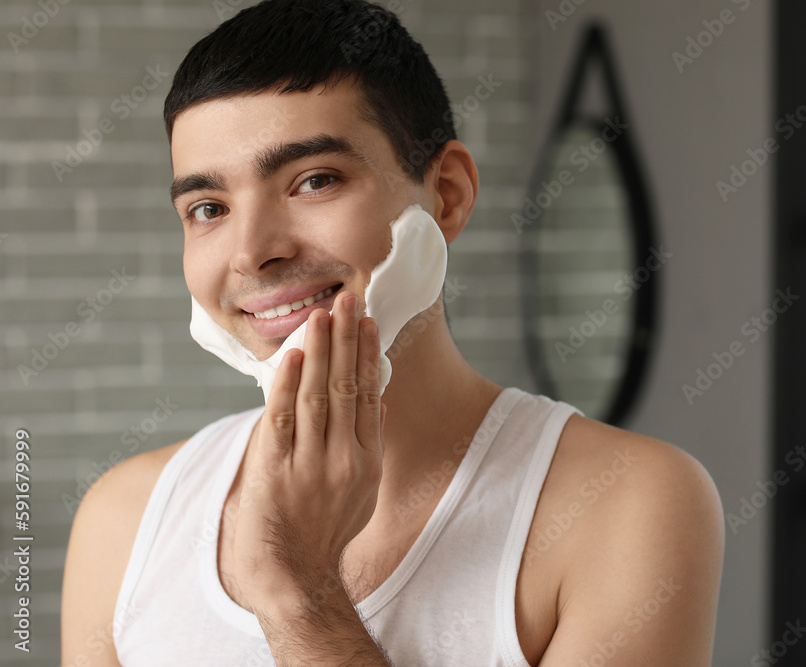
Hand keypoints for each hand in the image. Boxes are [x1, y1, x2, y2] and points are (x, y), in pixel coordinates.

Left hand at [233, 290, 385, 614]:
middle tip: (349, 300)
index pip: (369, 395)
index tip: (369, 322)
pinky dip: (285, 386)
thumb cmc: (327, 533)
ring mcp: (309, 464)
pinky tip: (290, 356)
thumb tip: (379, 406)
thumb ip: (371, 447)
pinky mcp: (275, 471)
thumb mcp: (364, 494)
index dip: (368, 355)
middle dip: (347, 340)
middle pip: (346, 387)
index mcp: (366, 460)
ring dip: (318, 352)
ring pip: (316, 396)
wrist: (294, 575)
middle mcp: (343, 458)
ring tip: (321, 315)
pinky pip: (282, 421)